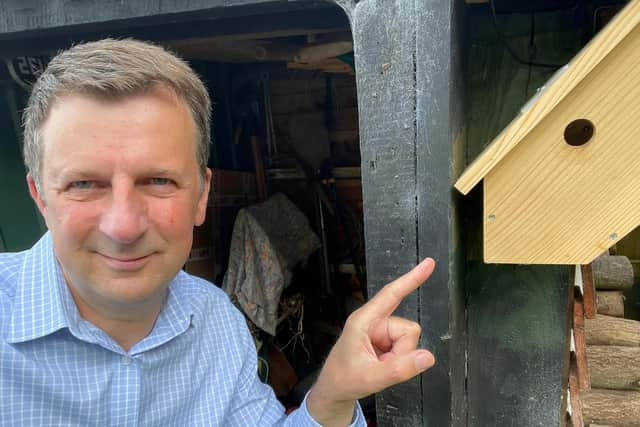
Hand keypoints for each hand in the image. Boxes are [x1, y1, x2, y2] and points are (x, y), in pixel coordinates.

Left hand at [307, 258, 435, 425]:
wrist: (334, 390)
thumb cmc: (344, 379)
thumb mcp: (371, 378)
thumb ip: (400, 369)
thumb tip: (428, 357)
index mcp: (364, 320)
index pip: (392, 294)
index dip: (412, 279)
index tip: (429, 263)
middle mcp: (374, 321)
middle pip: (409, 329)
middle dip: (403, 351)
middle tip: (382, 365)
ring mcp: (380, 330)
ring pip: (409, 340)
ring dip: (399, 357)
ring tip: (380, 365)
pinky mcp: (384, 339)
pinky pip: (405, 348)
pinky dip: (398, 359)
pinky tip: (382, 364)